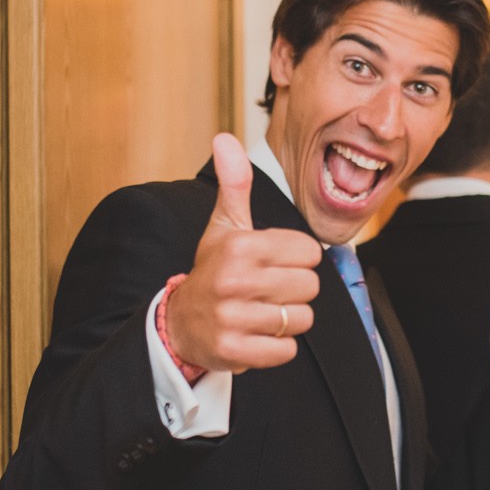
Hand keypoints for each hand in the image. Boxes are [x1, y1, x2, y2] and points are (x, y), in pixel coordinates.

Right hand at [164, 134, 322, 372]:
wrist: (180, 323)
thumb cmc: (213, 269)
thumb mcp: (223, 225)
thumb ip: (234, 183)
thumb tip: (224, 138)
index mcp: (240, 246)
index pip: (310, 252)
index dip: (297, 259)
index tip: (273, 263)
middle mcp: (235, 281)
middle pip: (309, 287)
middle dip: (295, 290)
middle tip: (268, 290)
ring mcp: (233, 318)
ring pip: (301, 319)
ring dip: (287, 319)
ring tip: (263, 311)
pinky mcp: (234, 351)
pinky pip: (286, 350)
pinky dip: (278, 346)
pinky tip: (257, 333)